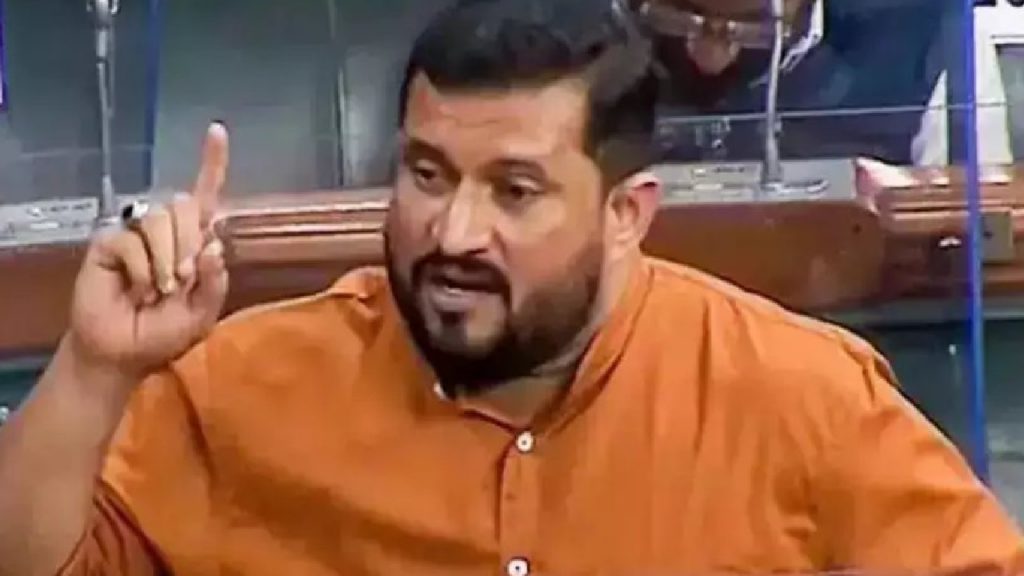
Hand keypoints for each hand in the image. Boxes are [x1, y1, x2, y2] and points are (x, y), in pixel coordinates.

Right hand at [67, 122, 230, 377]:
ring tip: (159, 290)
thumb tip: (213, 244)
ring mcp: (136, 233)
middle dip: (189, 246)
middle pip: (185, 206)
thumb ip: (215, 280)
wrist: (124, 353)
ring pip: (160, 220)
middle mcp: (167, 230)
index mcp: (194, 241)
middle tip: (183, 281)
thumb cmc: (164, 332)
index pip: (206, 196)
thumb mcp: (202, 312)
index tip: (217, 130)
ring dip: (166, 261)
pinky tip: (135, 289)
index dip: (212, 163)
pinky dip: (141, 269)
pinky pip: (132, 240)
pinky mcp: (109, 242)